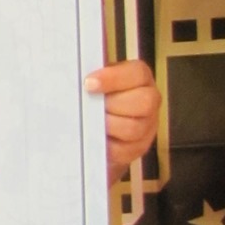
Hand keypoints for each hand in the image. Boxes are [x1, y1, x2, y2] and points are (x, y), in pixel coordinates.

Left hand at [85, 59, 159, 183]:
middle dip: (112, 104)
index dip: (113, 78)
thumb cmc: (93, 95)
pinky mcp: (137, 149)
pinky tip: (90, 138)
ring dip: (107, 125)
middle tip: (89, 106)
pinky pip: (124, 151)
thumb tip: (75, 77)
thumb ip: (90, 76)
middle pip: (144, 102)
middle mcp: (150, 102)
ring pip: (134, 128)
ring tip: (88, 122)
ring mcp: (146, 127)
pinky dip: (104, 145)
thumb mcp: (94, 79)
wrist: (94, 123)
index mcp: (140, 78)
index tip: (88, 83)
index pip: (138, 73)